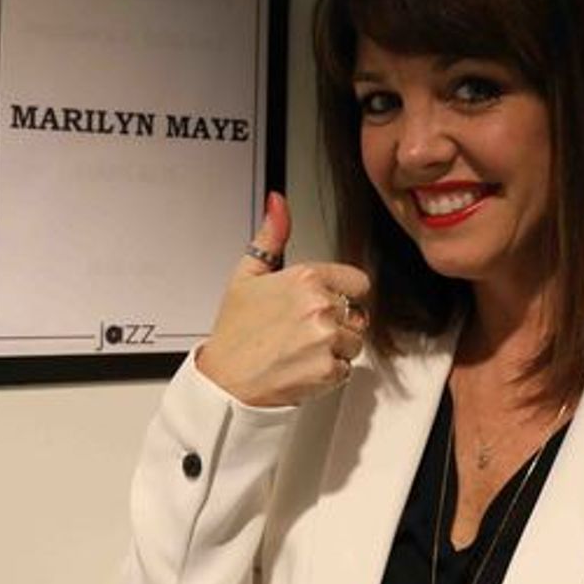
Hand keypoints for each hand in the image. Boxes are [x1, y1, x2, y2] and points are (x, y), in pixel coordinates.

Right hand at [196, 192, 370, 406]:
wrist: (225, 380)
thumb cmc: (235, 331)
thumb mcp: (247, 275)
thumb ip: (271, 237)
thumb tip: (278, 203)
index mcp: (306, 278)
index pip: (358, 282)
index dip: (342, 295)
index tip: (325, 304)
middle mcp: (320, 306)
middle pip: (358, 314)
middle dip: (337, 323)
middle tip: (303, 331)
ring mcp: (325, 339)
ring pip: (355, 343)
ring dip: (335, 350)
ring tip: (301, 350)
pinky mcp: (328, 370)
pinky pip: (346, 369)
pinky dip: (328, 373)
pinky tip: (302, 366)